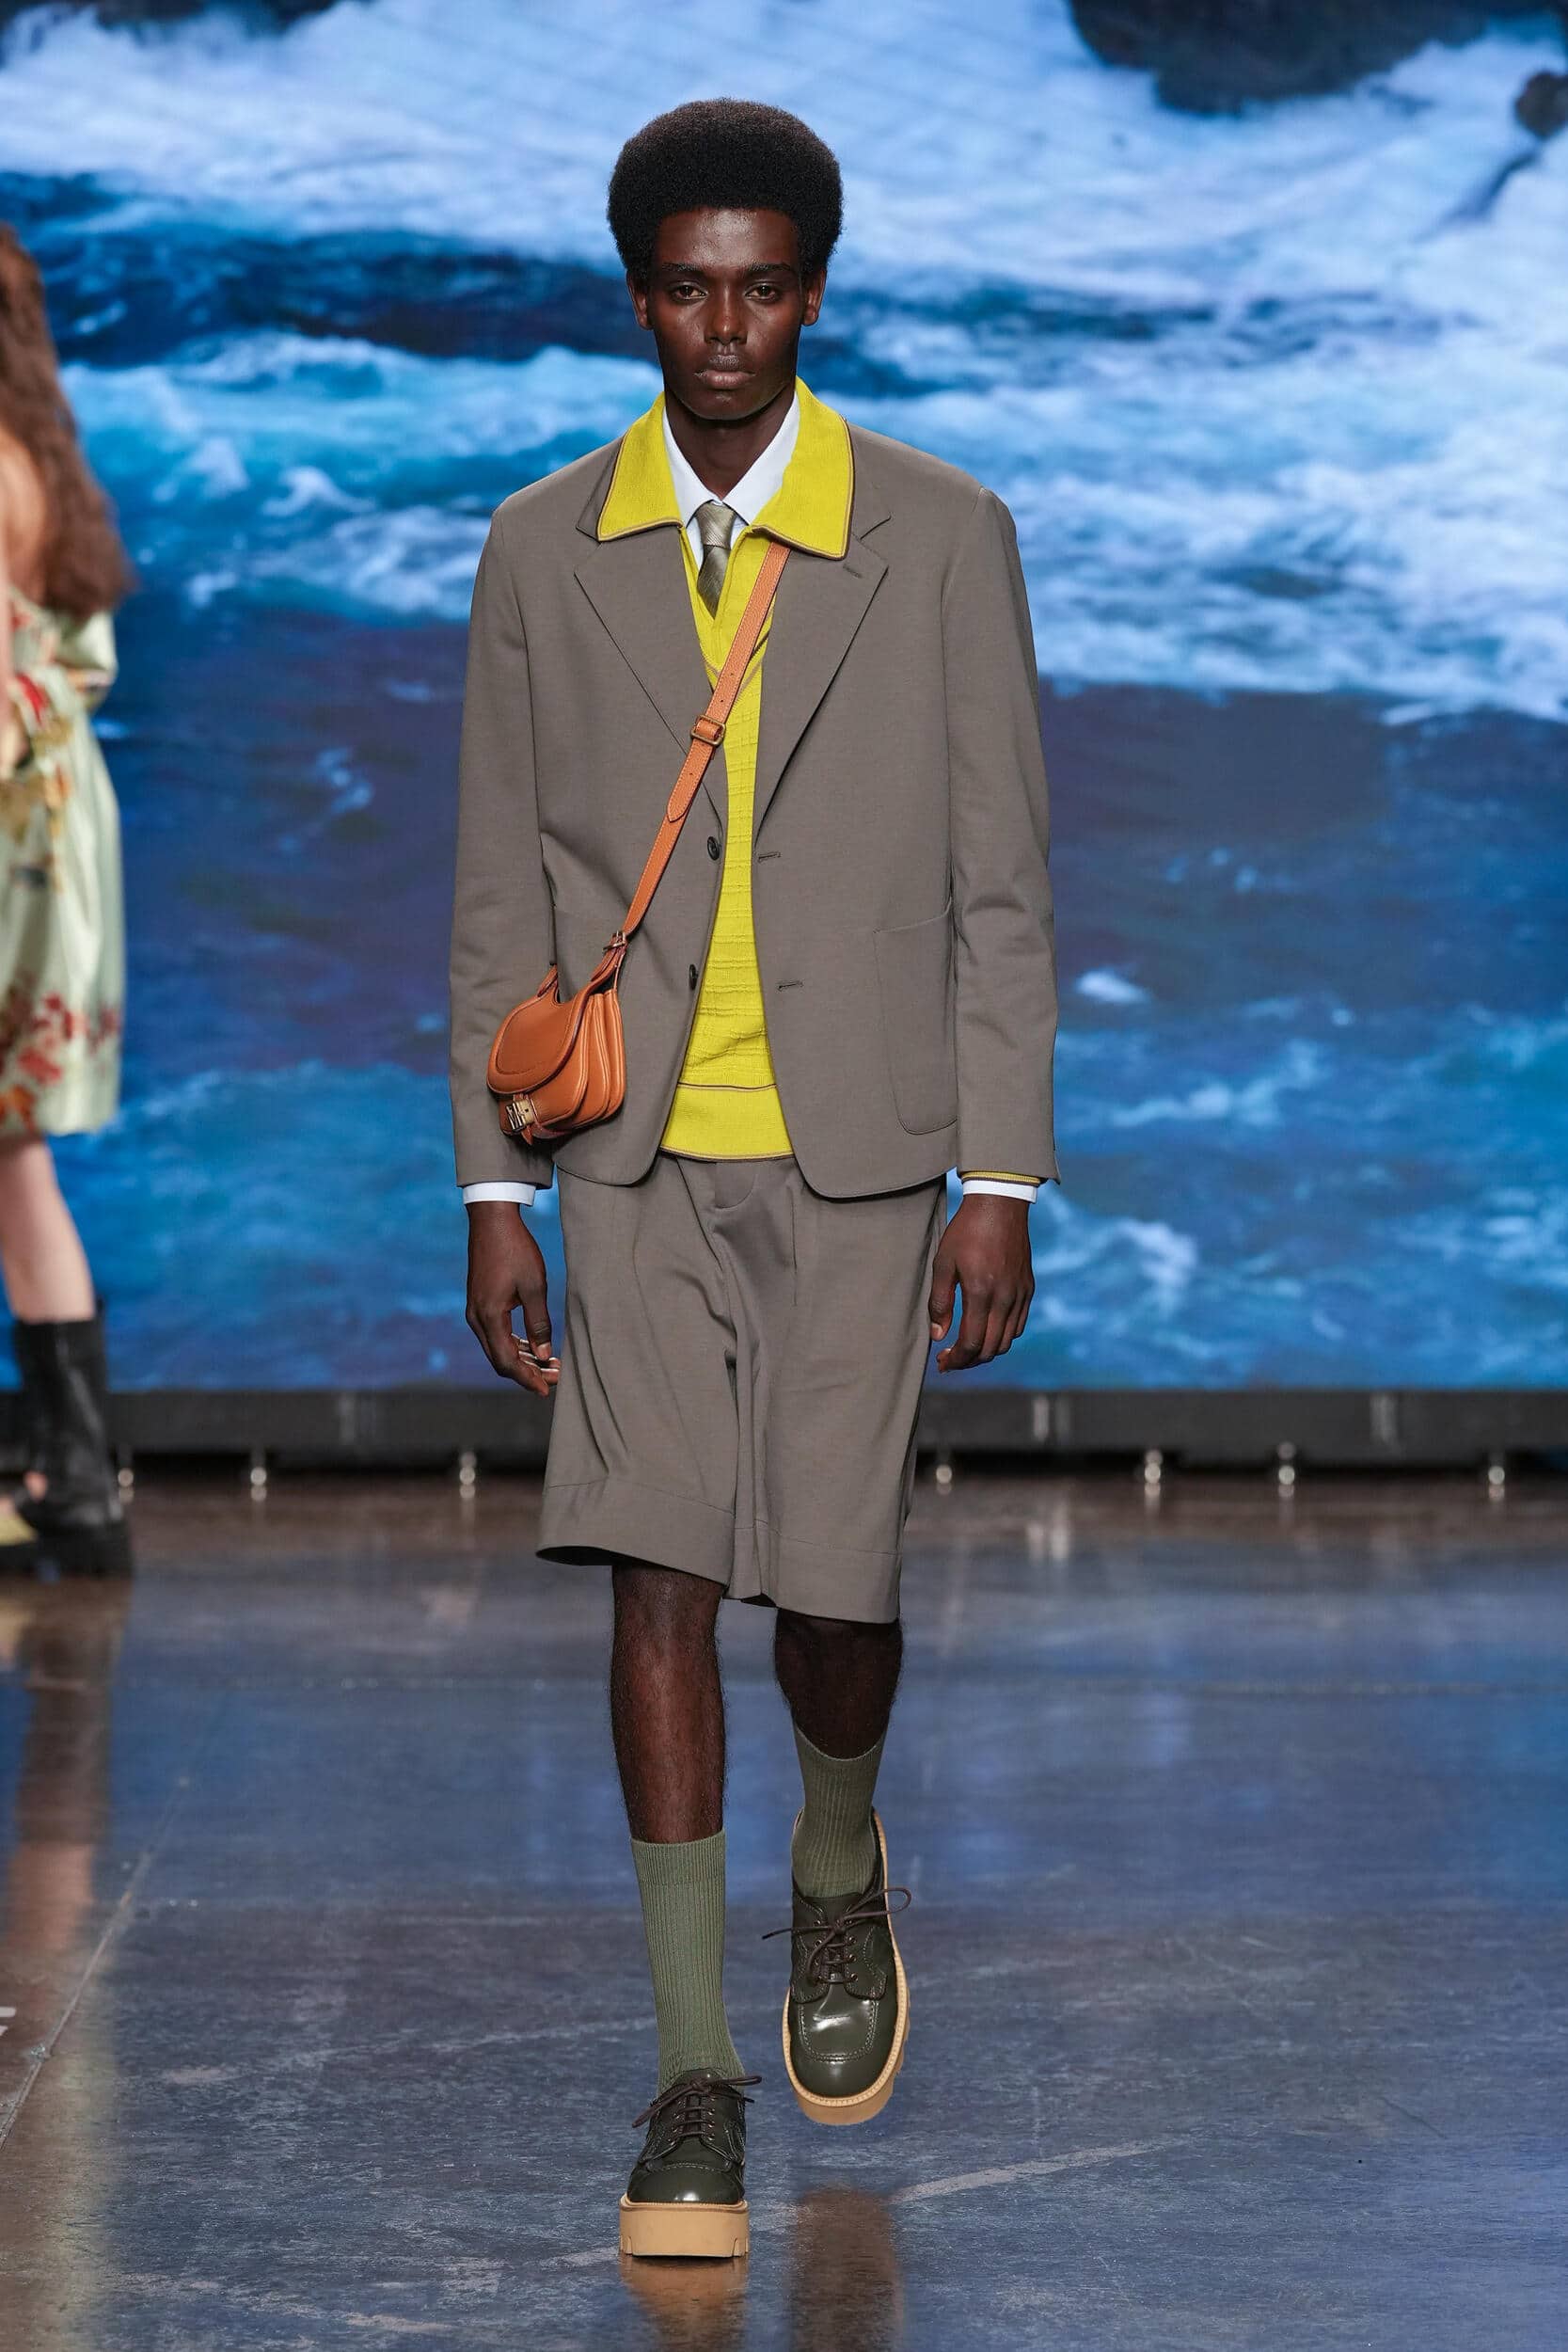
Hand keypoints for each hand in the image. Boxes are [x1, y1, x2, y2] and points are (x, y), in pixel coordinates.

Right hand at [465, 1200, 559, 1396]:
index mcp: (489, 1316)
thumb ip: (539, 1323)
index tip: (547, 1390)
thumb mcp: (534, 1286)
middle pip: (500, 1360)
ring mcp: (475, 1311)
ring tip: (550, 1363)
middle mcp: (477, 1318)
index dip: (528, 1379)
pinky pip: (495, 1334)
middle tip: (555, 1377)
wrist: (492, 1220)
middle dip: (528, 1373)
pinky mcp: (480, 1304)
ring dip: (522, 1359)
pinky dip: (514, 1344)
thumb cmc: (515, 1250)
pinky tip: (534, 1346)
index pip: (507, 1361)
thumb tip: (544, 1356)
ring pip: (497, 1348)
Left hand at [927, 1195, 1033, 1371]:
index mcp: (981, 1292)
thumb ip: (940, 1302)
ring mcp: (1020, 1294)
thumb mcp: (943, 1263)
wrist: (1000, 1205)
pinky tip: (986, 1331)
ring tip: (967, 1351)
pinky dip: (1002, 1336)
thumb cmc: (966, 1231)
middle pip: (991, 1348)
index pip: (972, 1342)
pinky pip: (1018, 1325)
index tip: (942, 1363)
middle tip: (950, 1361)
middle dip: (969, 1361)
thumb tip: (938, 1335)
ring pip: (1007, 1341)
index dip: (956, 1359)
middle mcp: (1005, 1298)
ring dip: (986, 1352)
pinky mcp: (1028, 1288)